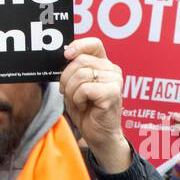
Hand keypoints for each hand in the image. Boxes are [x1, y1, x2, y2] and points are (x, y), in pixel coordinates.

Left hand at [60, 37, 130, 173]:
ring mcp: (115, 81)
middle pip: (80, 61)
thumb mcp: (74, 86)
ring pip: (80, 75)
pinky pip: (84, 88)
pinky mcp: (112, 93)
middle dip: (66, 77)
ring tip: (78, 100)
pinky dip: (78, 99)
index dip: (78, 46)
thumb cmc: (86, 110)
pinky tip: (85, 106)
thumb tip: (64, 53)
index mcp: (104, 65)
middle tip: (66, 91)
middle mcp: (113, 70)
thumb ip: (72, 70)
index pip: (94, 44)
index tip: (66, 55)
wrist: (99, 135)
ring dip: (71, 91)